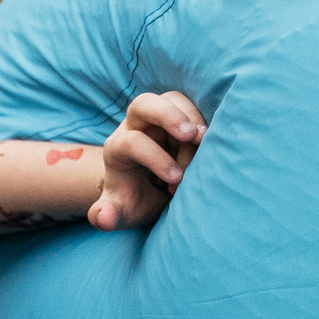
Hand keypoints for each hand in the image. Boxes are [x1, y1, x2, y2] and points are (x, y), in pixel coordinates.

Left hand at [87, 91, 204, 230]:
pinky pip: (192, 106)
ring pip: (173, 100)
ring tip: (206, 142)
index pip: (131, 142)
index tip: (176, 180)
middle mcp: (135, 126)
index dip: (155, 158)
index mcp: (117, 149)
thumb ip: (108, 215)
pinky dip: (204, 119)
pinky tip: (214, 139)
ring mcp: (158, 117)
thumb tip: (104, 217)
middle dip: (168, 115)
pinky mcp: (179, 114)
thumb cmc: (135, 200)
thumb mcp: (122, 212)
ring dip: (192, 118)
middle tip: (192, 136)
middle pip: (144, 104)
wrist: (148, 189)